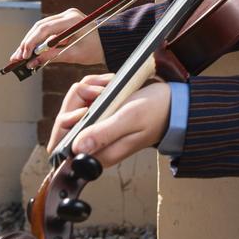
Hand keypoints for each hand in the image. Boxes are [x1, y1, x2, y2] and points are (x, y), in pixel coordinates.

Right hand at [11, 7, 103, 68]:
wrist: (110, 44)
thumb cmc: (96, 50)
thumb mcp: (75, 55)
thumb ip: (53, 57)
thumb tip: (32, 63)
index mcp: (72, 19)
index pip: (45, 28)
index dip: (31, 42)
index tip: (23, 55)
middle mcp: (67, 15)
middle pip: (40, 27)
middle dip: (27, 44)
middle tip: (16, 58)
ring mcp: (65, 17)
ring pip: (40, 29)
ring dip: (29, 43)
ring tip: (18, 57)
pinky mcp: (63, 23)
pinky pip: (46, 32)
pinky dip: (37, 43)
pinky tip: (28, 53)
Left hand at [50, 75, 171, 167]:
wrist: (174, 102)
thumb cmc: (156, 111)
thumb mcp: (130, 118)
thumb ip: (103, 133)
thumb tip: (77, 148)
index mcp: (102, 153)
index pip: (64, 146)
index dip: (68, 123)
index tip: (87, 108)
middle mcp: (97, 145)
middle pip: (66, 122)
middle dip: (79, 100)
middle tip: (101, 91)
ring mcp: (99, 129)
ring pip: (75, 106)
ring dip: (88, 90)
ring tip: (109, 85)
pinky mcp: (102, 117)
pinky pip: (86, 99)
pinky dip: (95, 87)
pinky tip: (110, 84)